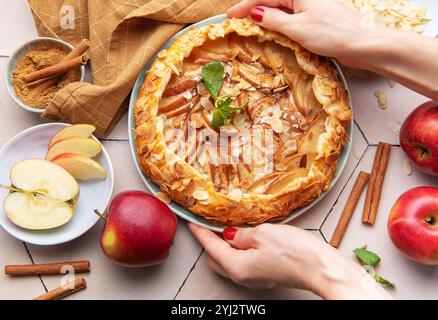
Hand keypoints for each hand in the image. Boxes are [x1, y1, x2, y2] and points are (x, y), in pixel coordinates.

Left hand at [188, 223, 392, 298]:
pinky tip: (244, 236)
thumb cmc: (295, 252)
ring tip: (227, 226)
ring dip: (225, 245)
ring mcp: (254, 278)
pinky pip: (243, 262)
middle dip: (210, 241)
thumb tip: (230, 234)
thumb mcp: (262, 234)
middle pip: (216, 259)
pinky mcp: (265, 275)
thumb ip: (241, 234)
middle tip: (209, 223)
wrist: (321, 268)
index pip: (211, 247)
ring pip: (229, 261)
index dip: (201, 232)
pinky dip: (238, 250)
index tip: (192, 222)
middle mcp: (242, 276)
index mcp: (237, 267)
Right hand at [227, 0, 368, 67]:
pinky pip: (291, 18)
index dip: (246, 6)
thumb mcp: (297, 28)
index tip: (230, 16)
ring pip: (281, 9)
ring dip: (265, 17)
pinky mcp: (315, 18)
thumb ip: (273, 20)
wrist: (362, 44)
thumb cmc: (331, 34)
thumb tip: (255, 13)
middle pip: (272, 0)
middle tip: (236, 21)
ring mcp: (310, 6)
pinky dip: (278, 24)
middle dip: (254, 9)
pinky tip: (271, 31)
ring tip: (249, 26)